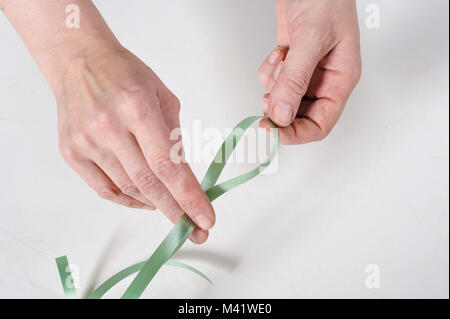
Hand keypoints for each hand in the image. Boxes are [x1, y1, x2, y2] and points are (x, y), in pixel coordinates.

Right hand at [56, 45, 214, 243]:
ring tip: (171, 207)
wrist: (79, 61)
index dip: (189, 196)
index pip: (168, 165)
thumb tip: (184, 176)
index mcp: (137, 108)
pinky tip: (145, 201)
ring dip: (155, 204)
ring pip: (128, 189)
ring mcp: (86, 142)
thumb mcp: (162, 95)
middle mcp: (109, 127)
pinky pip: (104, 189)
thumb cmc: (125, 74)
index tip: (205, 218)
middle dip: (176, 211)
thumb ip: (174, 136)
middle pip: (149, 183)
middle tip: (193, 229)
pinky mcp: (71, 152)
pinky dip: (129, 200)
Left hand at [258, 0, 361, 143]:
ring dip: (274, 85)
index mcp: (340, 80)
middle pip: (299, 115)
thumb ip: (295, 80)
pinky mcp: (290, 63)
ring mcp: (306, 72)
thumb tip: (282, 114)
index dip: (297, 133)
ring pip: (283, 98)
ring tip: (280, 61)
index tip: (274, 131)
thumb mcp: (311, 40)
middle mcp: (323, 80)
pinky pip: (274, 81)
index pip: (321, 123)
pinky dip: (269, 70)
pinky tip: (279, 51)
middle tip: (267, 100)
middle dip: (280, 109)